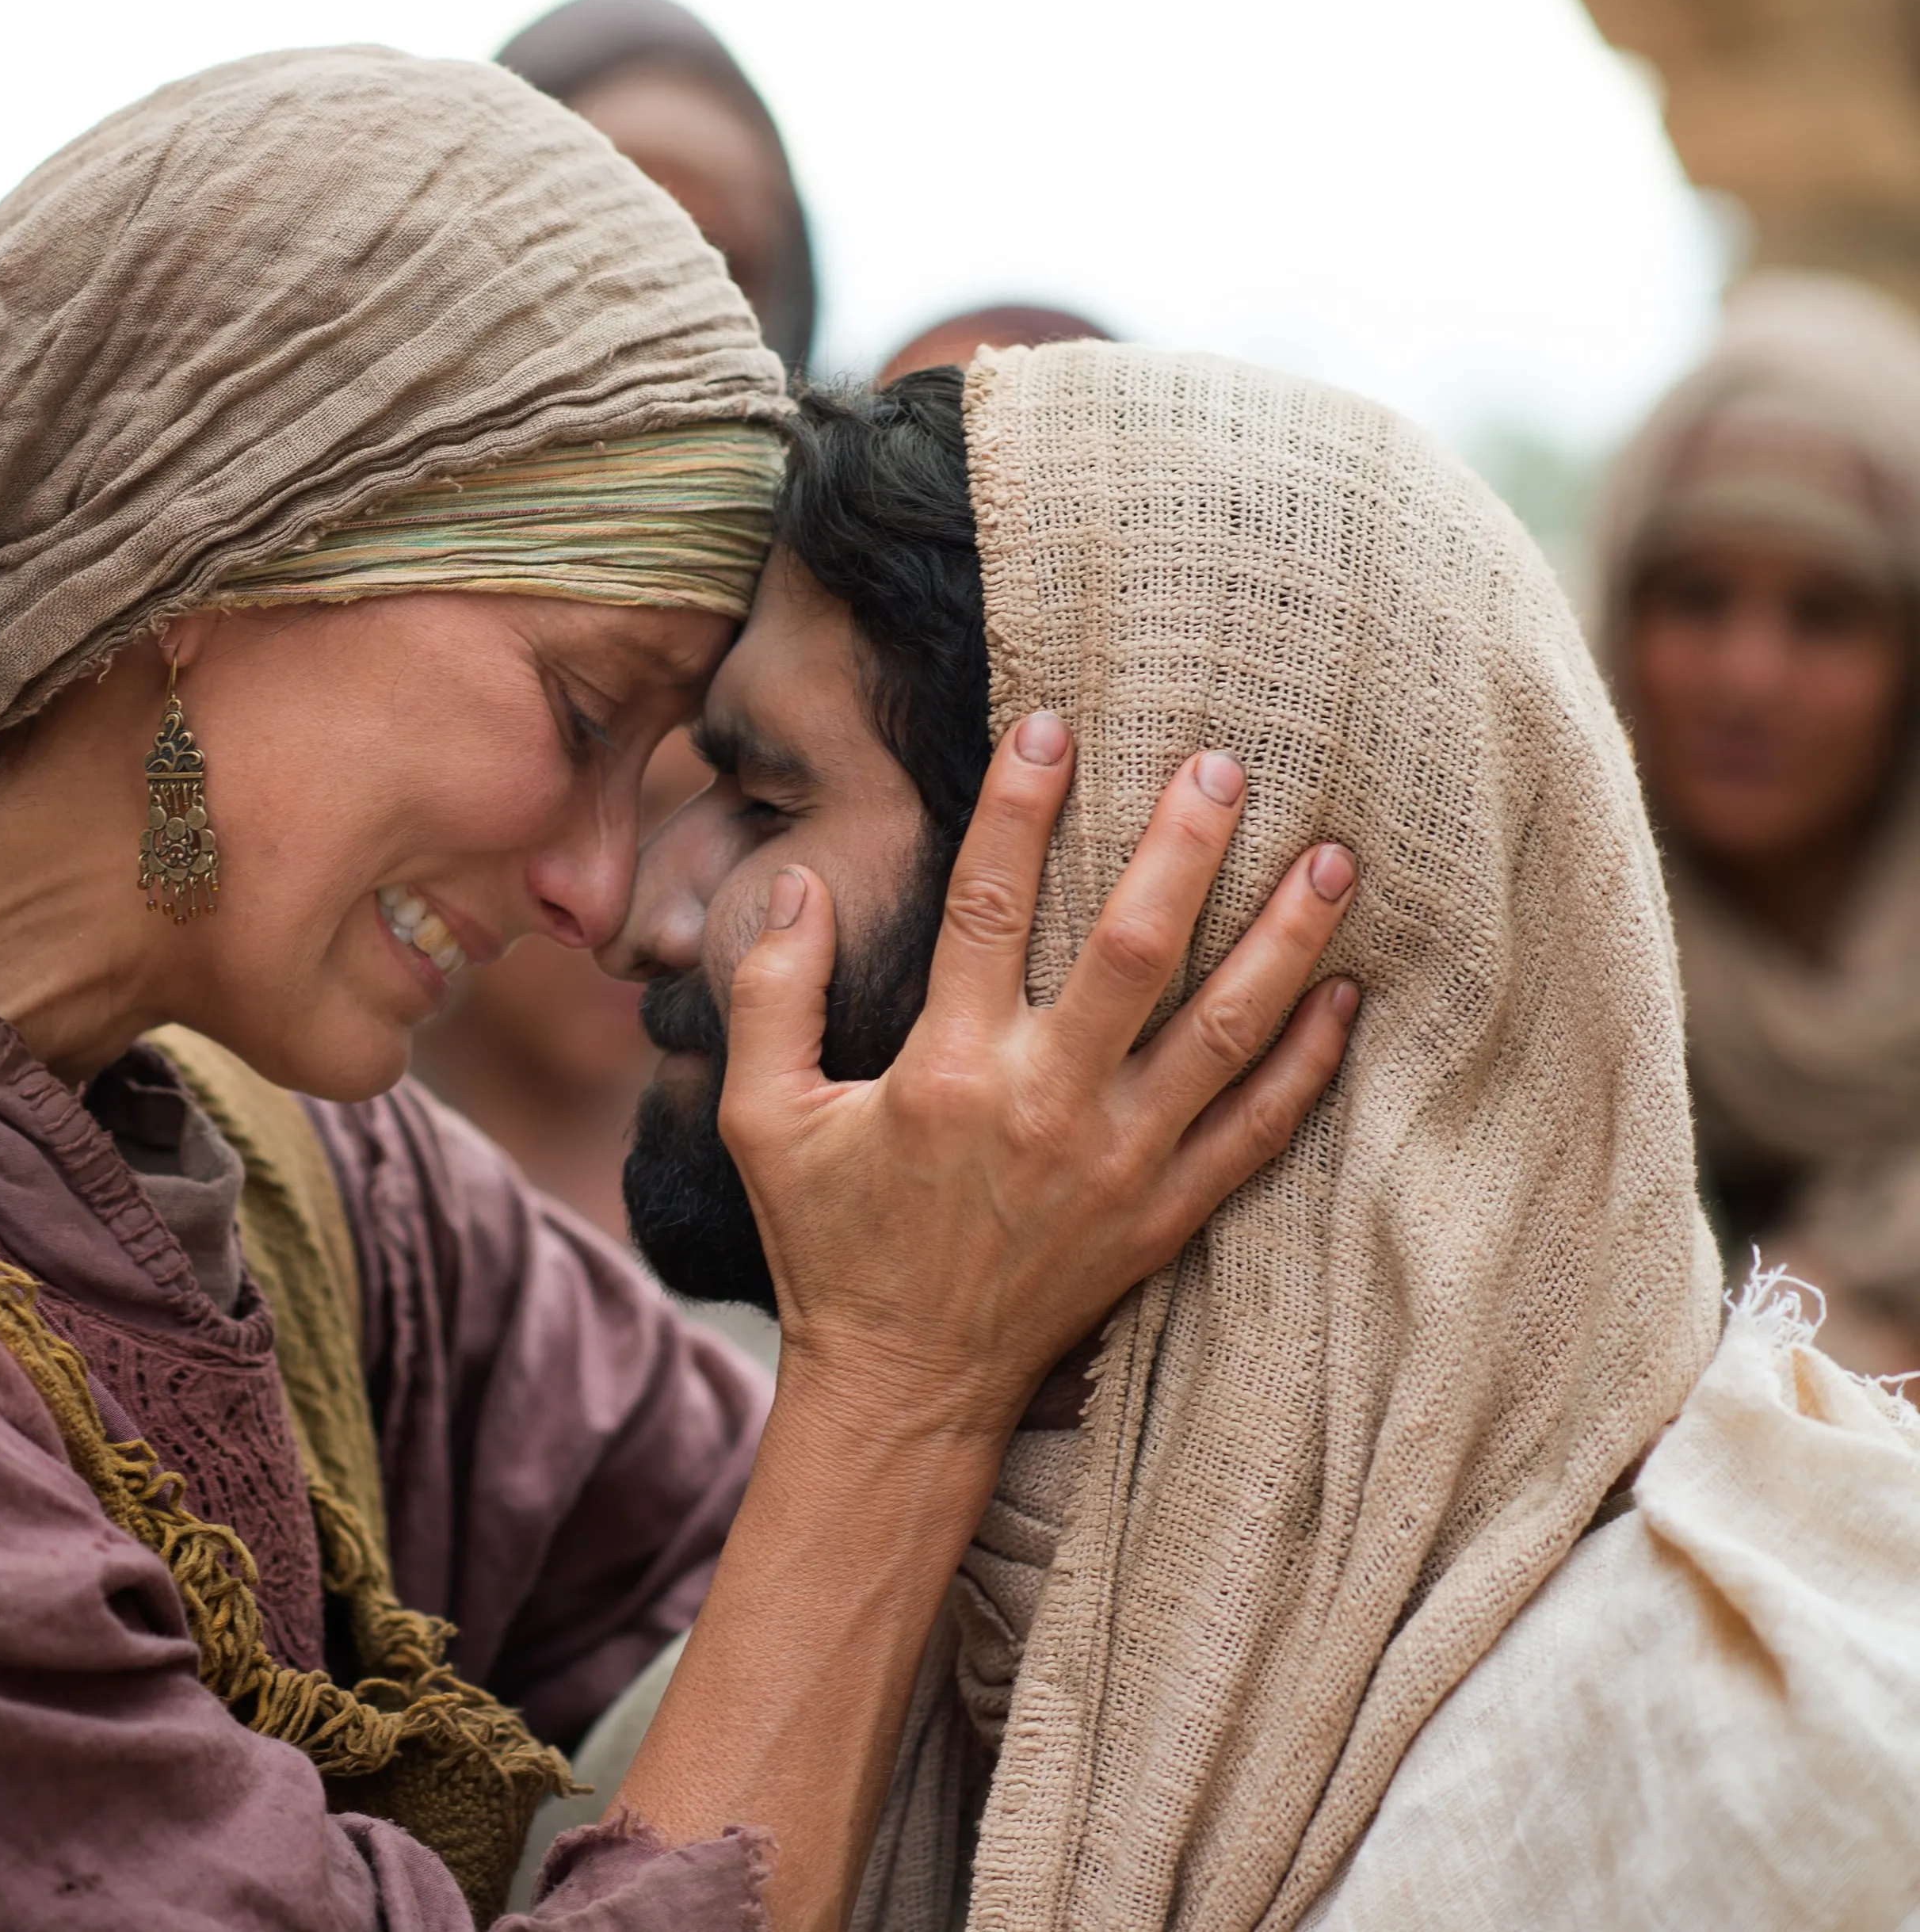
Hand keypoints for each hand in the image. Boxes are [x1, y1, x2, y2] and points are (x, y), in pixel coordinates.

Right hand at [719, 710, 1357, 1433]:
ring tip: (1336, 861)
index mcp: (946, 1073)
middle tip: (1229, 763)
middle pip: (1134, 951)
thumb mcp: (763, 1122)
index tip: (1051, 722)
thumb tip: (798, 881)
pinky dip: (1310, 1063)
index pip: (987, 906)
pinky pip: (1259, 1130)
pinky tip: (1346, 997)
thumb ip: (772, 995)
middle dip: (1186, 847)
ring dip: (1284, 942)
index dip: (1019, 807)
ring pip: (1224, 1032)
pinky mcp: (1167, 1217)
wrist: (906, 1389)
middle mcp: (1046, 1109)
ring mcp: (1121, 1166)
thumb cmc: (831, 1245)